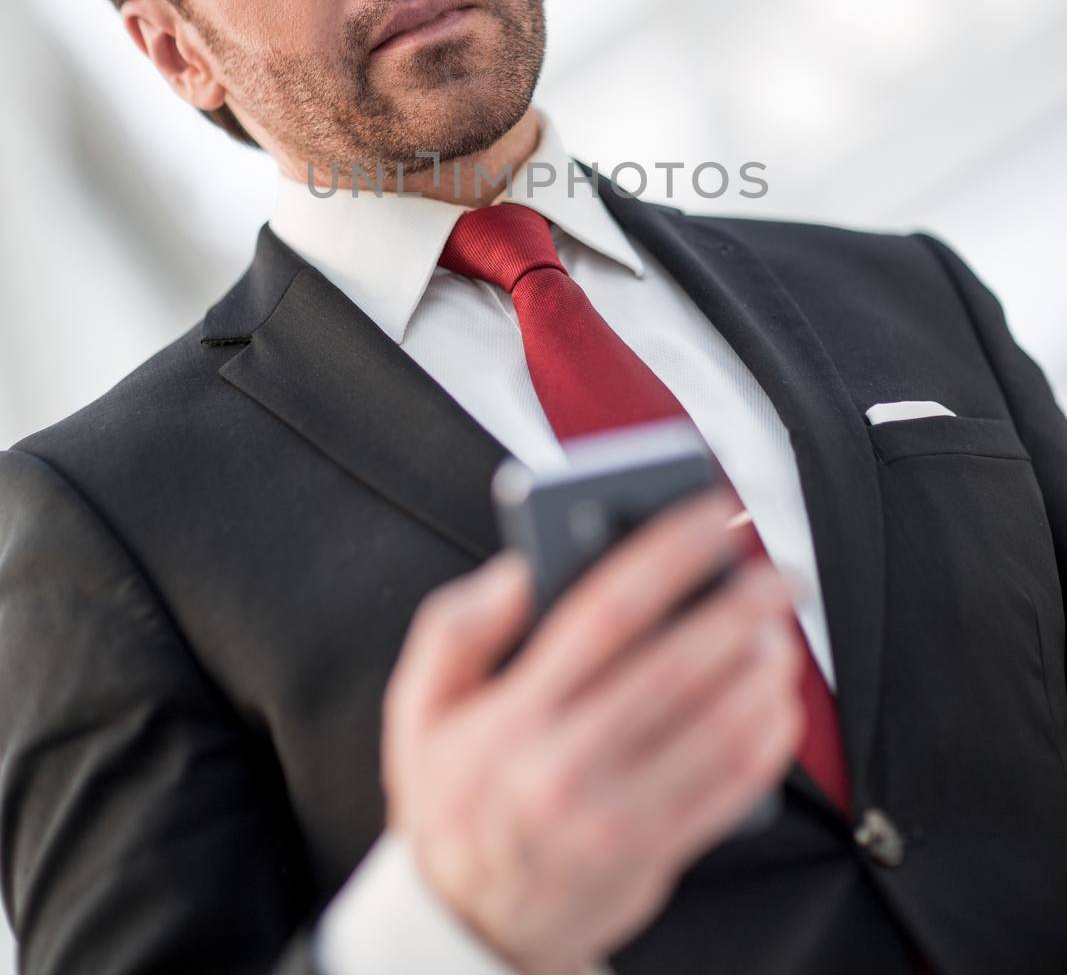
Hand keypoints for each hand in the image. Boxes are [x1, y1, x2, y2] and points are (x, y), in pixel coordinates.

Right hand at [380, 489, 804, 974]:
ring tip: (779, 631)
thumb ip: (455, 627)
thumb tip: (519, 571)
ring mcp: (613, 820)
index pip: (604, 613)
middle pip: (675, 669)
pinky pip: (731, 791)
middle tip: (778, 572)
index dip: (668, 554)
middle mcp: (564, 767)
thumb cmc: (452, 794)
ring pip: (715, 731)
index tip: (712, 514)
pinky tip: (776, 699)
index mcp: (512, 715)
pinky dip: (768, 738)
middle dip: (739, 609)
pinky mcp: (652, 858)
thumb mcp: (419, 706)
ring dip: (762, 672)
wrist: (466, 924)